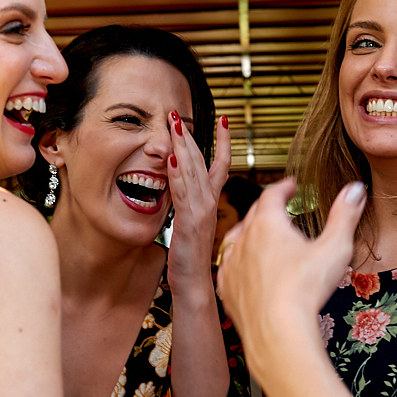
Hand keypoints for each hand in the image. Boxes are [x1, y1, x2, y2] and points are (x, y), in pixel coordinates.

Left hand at [166, 113, 230, 288]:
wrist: (194, 284)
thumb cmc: (191, 257)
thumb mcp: (191, 224)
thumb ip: (190, 204)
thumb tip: (182, 188)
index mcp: (211, 201)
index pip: (221, 164)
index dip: (223, 141)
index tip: (224, 119)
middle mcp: (209, 202)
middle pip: (203, 161)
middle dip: (190, 136)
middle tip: (178, 113)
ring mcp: (201, 210)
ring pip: (192, 171)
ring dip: (182, 146)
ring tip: (174, 124)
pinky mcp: (190, 222)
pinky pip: (184, 192)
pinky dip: (178, 174)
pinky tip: (172, 157)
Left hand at [216, 179, 364, 392]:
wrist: (276, 332)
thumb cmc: (305, 290)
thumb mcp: (335, 248)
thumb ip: (345, 216)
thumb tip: (356, 189)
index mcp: (267, 224)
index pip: (272, 195)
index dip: (283, 187)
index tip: (291, 186)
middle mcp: (243, 239)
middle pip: (253, 214)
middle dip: (267, 207)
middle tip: (279, 207)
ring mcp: (231, 264)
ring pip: (236, 239)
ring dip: (248, 232)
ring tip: (259, 233)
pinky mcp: (226, 288)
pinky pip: (228, 267)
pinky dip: (237, 261)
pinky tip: (244, 266)